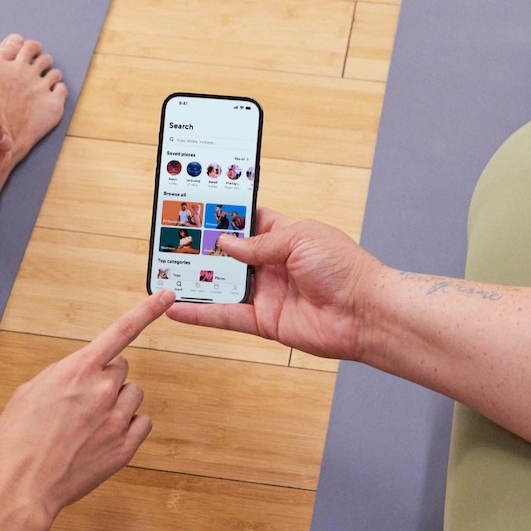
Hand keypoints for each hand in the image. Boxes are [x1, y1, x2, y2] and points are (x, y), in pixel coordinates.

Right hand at [0, 292, 171, 523]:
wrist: (22, 487)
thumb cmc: (17, 441)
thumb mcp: (28, 392)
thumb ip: (61, 375)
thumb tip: (77, 374)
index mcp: (78, 370)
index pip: (121, 330)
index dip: (147, 310)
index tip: (167, 296)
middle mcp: (103, 390)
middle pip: (122, 368)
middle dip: (106, 378)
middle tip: (82, 400)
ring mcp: (117, 420)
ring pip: (133, 395)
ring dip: (117, 403)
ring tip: (89, 423)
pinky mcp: (126, 447)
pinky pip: (142, 423)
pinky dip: (127, 427)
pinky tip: (103, 438)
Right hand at [166, 209, 379, 361]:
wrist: (365, 313)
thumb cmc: (345, 269)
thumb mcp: (300, 239)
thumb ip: (259, 243)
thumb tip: (225, 243)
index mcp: (286, 236)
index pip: (250, 222)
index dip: (226, 217)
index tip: (199, 209)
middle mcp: (274, 265)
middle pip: (231, 255)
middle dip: (204, 249)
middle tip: (173, 242)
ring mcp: (267, 294)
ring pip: (223, 286)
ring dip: (196, 280)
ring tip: (165, 272)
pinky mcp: (264, 321)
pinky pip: (226, 316)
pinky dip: (201, 314)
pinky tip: (178, 309)